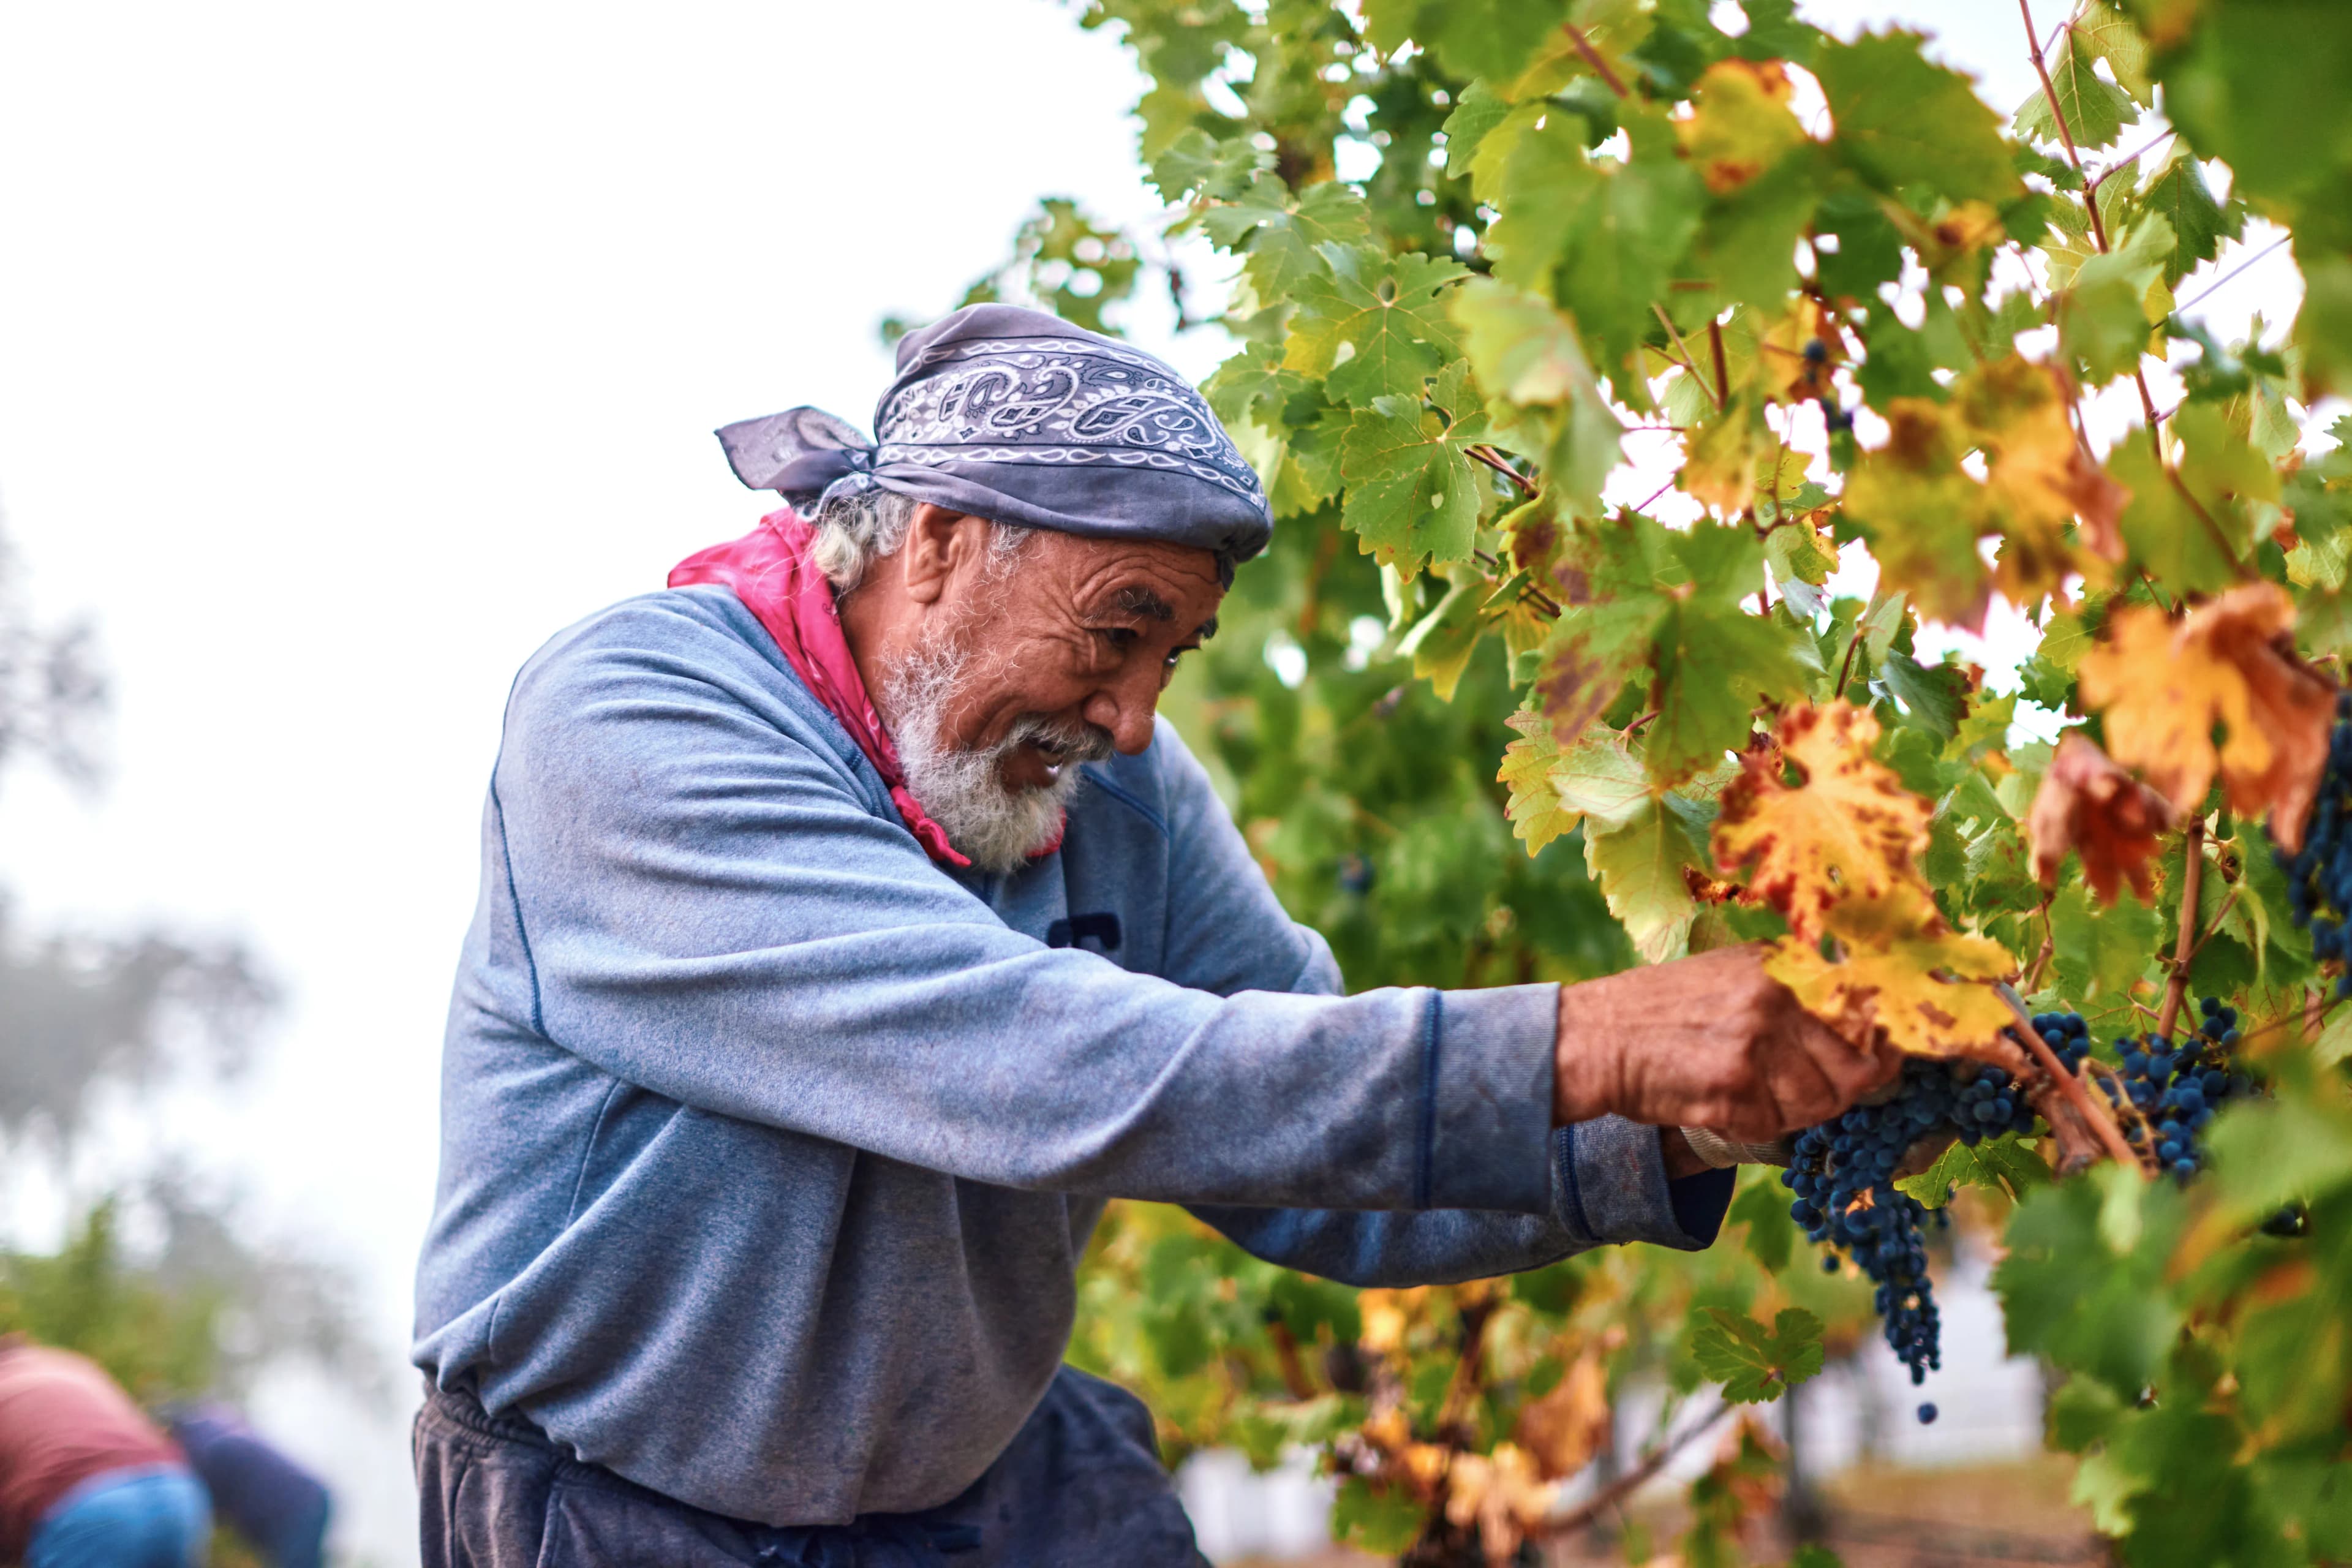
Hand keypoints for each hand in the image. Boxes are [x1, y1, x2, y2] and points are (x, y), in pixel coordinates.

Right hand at [1553, 945, 1901, 1141]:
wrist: (1595, 1036)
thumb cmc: (1662, 1013)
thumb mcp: (1733, 977)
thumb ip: (1793, 995)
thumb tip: (1869, 1036)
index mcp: (1782, 964)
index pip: (1869, 1012)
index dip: (1885, 1050)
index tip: (1884, 1066)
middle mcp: (1776, 994)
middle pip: (1854, 1071)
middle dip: (1830, 1093)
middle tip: (1788, 1091)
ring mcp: (1757, 1039)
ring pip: (1817, 1105)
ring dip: (1785, 1112)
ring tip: (1740, 1090)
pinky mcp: (1734, 1083)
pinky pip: (1771, 1127)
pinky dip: (1746, 1126)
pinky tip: (1713, 1099)